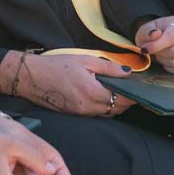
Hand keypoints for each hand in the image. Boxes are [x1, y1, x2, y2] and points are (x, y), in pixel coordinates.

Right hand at [11, 53, 135, 116]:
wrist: (32, 77)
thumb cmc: (57, 65)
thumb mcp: (84, 60)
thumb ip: (108, 68)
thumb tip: (127, 72)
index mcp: (92, 92)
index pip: (121, 99)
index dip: (133, 96)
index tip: (141, 90)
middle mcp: (88, 107)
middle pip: (116, 109)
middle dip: (126, 101)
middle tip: (132, 89)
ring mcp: (81, 113)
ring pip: (107, 113)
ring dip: (115, 105)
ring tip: (118, 91)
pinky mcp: (75, 114)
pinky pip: (96, 114)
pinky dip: (104, 107)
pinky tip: (103, 95)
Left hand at [135, 16, 173, 74]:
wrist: (157, 41)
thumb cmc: (151, 35)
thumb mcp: (144, 30)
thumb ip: (148, 32)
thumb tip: (155, 33)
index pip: (171, 36)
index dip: (157, 45)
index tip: (145, 49)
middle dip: (160, 54)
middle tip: (153, 52)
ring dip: (164, 61)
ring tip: (159, 55)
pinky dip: (171, 69)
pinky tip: (166, 62)